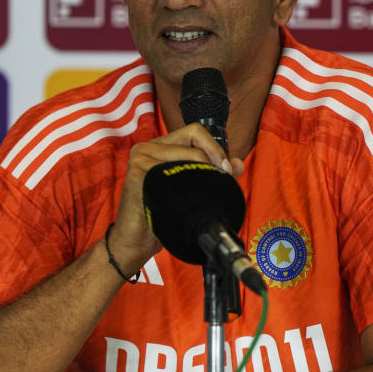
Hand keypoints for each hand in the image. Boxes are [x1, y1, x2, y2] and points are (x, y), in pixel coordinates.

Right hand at [109, 123, 245, 275]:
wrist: (135, 240)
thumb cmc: (160, 214)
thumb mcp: (188, 188)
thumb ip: (213, 173)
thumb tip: (237, 163)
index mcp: (159, 147)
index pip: (194, 130)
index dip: (214, 146)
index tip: (225, 167)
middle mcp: (148, 148)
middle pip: (193, 136)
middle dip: (213, 156)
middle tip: (222, 176)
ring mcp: (141, 159)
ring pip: (187, 154)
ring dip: (202, 172)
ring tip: (203, 191)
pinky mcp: (138, 174)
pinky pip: (173, 173)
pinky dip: (186, 185)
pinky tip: (184, 199)